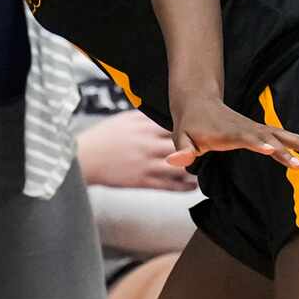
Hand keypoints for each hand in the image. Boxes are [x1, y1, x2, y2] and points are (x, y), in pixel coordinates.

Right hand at [77, 109, 198, 190]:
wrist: (85, 159)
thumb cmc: (103, 137)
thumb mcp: (123, 120)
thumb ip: (143, 116)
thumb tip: (160, 111)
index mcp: (143, 128)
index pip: (174, 126)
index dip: (191, 127)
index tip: (203, 128)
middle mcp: (148, 145)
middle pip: (181, 145)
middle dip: (198, 146)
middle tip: (213, 148)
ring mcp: (146, 164)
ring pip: (179, 167)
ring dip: (195, 168)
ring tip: (207, 168)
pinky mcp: (143, 181)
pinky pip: (168, 185)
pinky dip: (183, 186)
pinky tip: (192, 186)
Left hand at [166, 94, 298, 170]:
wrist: (198, 100)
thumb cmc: (189, 124)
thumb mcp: (180, 137)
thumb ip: (181, 150)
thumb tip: (175, 161)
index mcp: (227, 132)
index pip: (244, 138)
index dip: (257, 143)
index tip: (271, 149)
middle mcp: (246, 128)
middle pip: (269, 136)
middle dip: (287, 147)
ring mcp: (256, 128)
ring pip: (281, 135)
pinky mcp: (261, 130)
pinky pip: (283, 135)